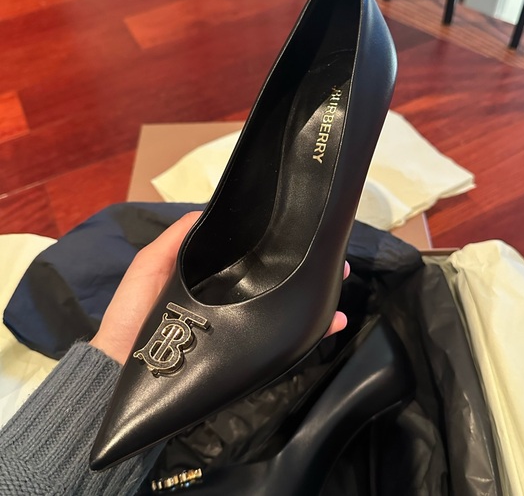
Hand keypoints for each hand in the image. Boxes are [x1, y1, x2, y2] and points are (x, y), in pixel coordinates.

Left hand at [90, 211, 348, 363]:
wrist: (128, 369)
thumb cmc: (135, 314)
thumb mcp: (151, 265)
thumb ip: (176, 239)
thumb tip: (209, 209)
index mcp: (216, 277)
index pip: (255, 259)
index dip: (280, 247)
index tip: (305, 233)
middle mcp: (234, 300)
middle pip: (277, 283)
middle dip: (308, 271)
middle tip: (337, 261)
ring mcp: (241, 327)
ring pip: (284, 310)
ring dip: (316, 299)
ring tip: (340, 281)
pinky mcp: (244, 352)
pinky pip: (279, 344)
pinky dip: (308, 336)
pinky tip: (331, 323)